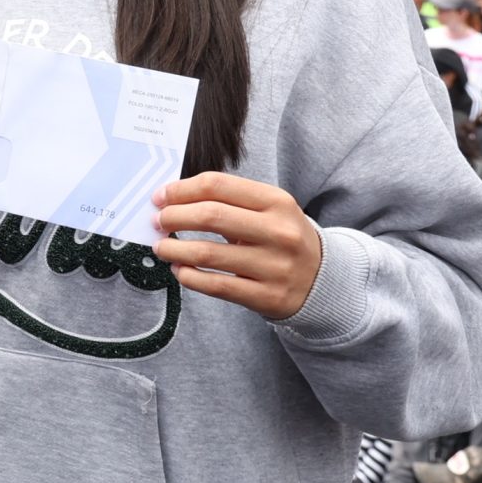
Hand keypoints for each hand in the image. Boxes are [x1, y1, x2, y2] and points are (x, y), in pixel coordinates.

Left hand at [152, 174, 322, 320]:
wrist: (323, 281)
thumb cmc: (281, 238)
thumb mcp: (268, 211)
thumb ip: (227, 202)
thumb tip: (170, 200)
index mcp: (277, 202)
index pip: (217, 185)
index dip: (180, 190)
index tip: (160, 197)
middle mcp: (279, 232)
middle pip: (210, 216)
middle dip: (173, 217)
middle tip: (158, 221)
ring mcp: (275, 266)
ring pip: (206, 254)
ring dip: (173, 249)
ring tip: (161, 247)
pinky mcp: (267, 296)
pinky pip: (216, 285)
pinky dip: (189, 276)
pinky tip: (180, 270)